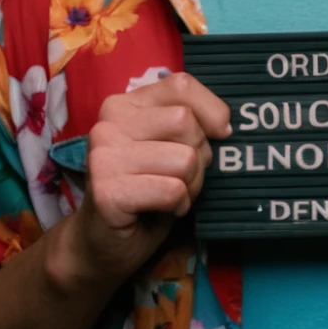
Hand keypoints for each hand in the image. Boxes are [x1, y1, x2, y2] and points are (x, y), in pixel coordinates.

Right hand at [60, 72, 231, 288]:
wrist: (102, 243)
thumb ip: (190, 122)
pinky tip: (162, 210)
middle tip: (182, 176)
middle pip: (186, 122)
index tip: (219, 134)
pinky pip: (173, 190)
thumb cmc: (146, 188)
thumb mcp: (169, 144)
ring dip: (191, 184)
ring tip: (172, 194)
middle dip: (199, 155)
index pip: (181, 85)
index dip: (211, 110)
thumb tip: (225, 126)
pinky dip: (179, 204)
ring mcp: (104, 156)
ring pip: (184, 158)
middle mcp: (109, 122)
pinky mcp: (107, 191)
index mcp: (125, 103)